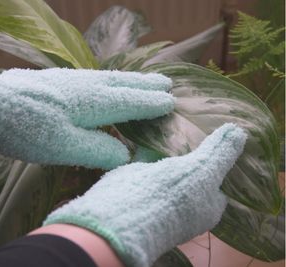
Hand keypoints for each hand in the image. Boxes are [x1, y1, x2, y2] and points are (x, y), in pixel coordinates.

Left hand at [0, 68, 173, 168]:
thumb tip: (125, 153)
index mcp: (94, 102)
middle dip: (146, 84)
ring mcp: (74, 79)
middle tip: (166, 82)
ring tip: (146, 79)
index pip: (131, 102)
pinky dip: (112, 79)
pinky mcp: (62, 80)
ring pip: (111, 78)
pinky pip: (97, 77)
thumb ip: (99, 149)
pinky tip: (108, 83)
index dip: (151, 103)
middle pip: (125, 84)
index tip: (169, 102)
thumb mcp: (64, 147)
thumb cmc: (27, 129)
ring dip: (132, 79)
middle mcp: (88, 86)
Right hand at [44, 123, 246, 266]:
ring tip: (182, 115)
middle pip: (197, 166)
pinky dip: (153, 141)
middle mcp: (187, 198)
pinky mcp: (142, 178)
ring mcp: (163, 189)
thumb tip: (239, 132)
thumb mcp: (204, 173)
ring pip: (173, 159)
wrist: (122, 215)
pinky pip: (151, 155)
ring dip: (175, 141)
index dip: (223, 156)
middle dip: (198, 144)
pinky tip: (155, 124)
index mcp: (208, 204)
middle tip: (201, 120)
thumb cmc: (173, 197)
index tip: (223, 134)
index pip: (222, 178)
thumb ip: (220, 153)